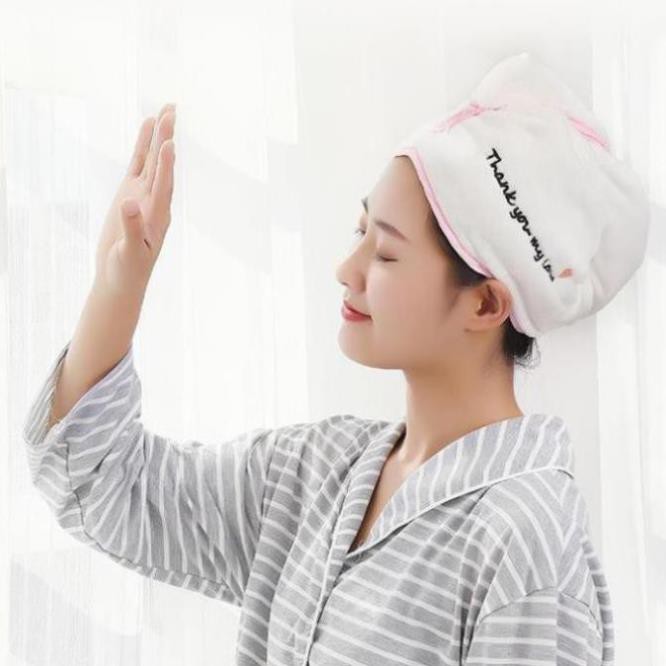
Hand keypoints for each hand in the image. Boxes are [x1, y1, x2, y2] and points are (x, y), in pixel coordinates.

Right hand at [94, 103, 176, 296]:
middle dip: (166, 138)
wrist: (122, 277)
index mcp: (157, 215)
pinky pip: (138, 164)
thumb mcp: (129, 252)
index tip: (170, 144)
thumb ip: (130, 227)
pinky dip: (142, 146)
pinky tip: (148, 128)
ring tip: (164, 110)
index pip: (164, 186)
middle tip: (171, 110)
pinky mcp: (130, 193)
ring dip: (158, 136)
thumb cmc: (128, 269)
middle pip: (162, 165)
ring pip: (151, 160)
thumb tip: (128, 203)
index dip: (166, 165)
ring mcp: (142, 195)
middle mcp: (154, 201)